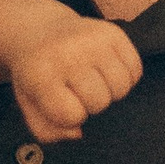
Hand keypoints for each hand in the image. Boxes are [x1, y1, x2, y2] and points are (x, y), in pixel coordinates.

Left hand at [10, 13, 141, 142]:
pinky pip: (135, 69)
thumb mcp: (29, 105)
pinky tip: (107, 71)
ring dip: (111, 92)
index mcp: (40, 73)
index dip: (71, 116)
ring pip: (121, 86)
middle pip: (99, 101)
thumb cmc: (37, 75)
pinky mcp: (112, 32)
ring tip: (96, 82)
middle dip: (91, 104)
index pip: (72, 114)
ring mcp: (92, 40)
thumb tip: (77, 133)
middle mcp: (67, 53)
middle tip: (79, 91)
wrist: (39, 30)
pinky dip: (126, 77)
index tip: (63, 103)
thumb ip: (47, 131)